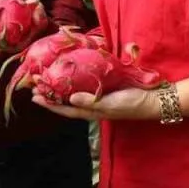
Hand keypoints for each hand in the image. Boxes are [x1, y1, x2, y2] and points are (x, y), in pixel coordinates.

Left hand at [31, 87, 158, 121]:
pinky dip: (73, 82)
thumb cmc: (133, 103)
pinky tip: (68, 75)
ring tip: (46, 81)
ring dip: (58, 88)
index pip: (65, 110)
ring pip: (72, 95)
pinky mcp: (104, 90)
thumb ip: (92, 102)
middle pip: (65, 102)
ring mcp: (97, 98)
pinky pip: (84, 87)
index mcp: (91, 112)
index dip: (49, 104)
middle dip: (49, 96)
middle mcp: (91, 106)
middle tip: (34, 86)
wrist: (154, 99)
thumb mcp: (111, 104)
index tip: (34, 97)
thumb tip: (71, 99)